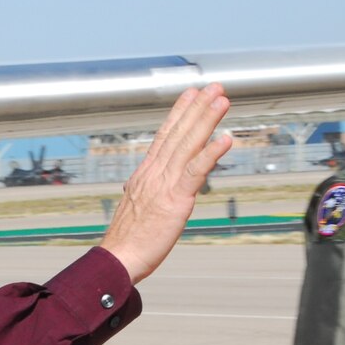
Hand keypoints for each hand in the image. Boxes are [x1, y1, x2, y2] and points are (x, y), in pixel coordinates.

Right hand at [97, 83, 232, 282]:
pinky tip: (225, 138)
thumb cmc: (128, 239)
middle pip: (178, 133)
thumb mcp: (136, 205)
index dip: (179, 113)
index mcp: (146, 173)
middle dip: (198, 108)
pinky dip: (211, 153)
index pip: (164, 135)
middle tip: (213, 86)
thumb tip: (148, 183)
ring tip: (222, 100)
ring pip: (188, 145)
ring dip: (207, 120)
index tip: (191, 94)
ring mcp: (164, 184)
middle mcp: (154, 172)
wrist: (118, 258)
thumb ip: (146, 190)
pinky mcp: (175, 200)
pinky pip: (196, 172)